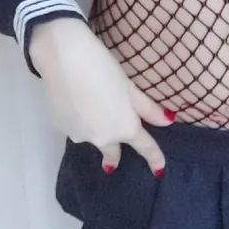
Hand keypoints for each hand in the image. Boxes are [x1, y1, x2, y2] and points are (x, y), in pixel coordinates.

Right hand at [29, 18, 174, 175]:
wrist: (63, 59)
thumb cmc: (103, 68)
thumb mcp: (129, 86)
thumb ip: (148, 108)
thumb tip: (168, 121)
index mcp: (125, 127)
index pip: (145, 147)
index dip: (154, 158)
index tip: (159, 170)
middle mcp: (102, 137)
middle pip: (112, 151)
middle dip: (113, 157)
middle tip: (112, 163)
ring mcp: (79, 135)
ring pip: (92, 137)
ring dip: (94, 131)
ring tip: (89, 109)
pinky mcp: (61, 127)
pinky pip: (76, 128)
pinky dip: (79, 121)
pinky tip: (75, 103)